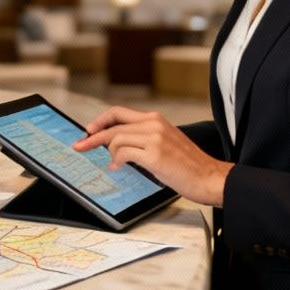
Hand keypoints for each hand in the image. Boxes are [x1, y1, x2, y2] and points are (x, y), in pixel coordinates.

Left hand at [73, 105, 231, 207]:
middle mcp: (154, 124)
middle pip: (113, 124)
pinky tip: (117, 167)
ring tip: (114, 163)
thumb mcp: (165, 142)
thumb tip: (116, 144)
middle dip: (92, 136)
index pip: (119, 113)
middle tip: (80, 145)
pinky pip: (123, 153)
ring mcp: (154, 138)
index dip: (100, 121)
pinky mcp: (155, 154)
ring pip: (116, 138)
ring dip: (109, 153)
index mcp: (156, 119)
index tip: (88, 131)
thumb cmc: (188, 165)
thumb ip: (143, 138)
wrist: (209, 176)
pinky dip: (116, 161)